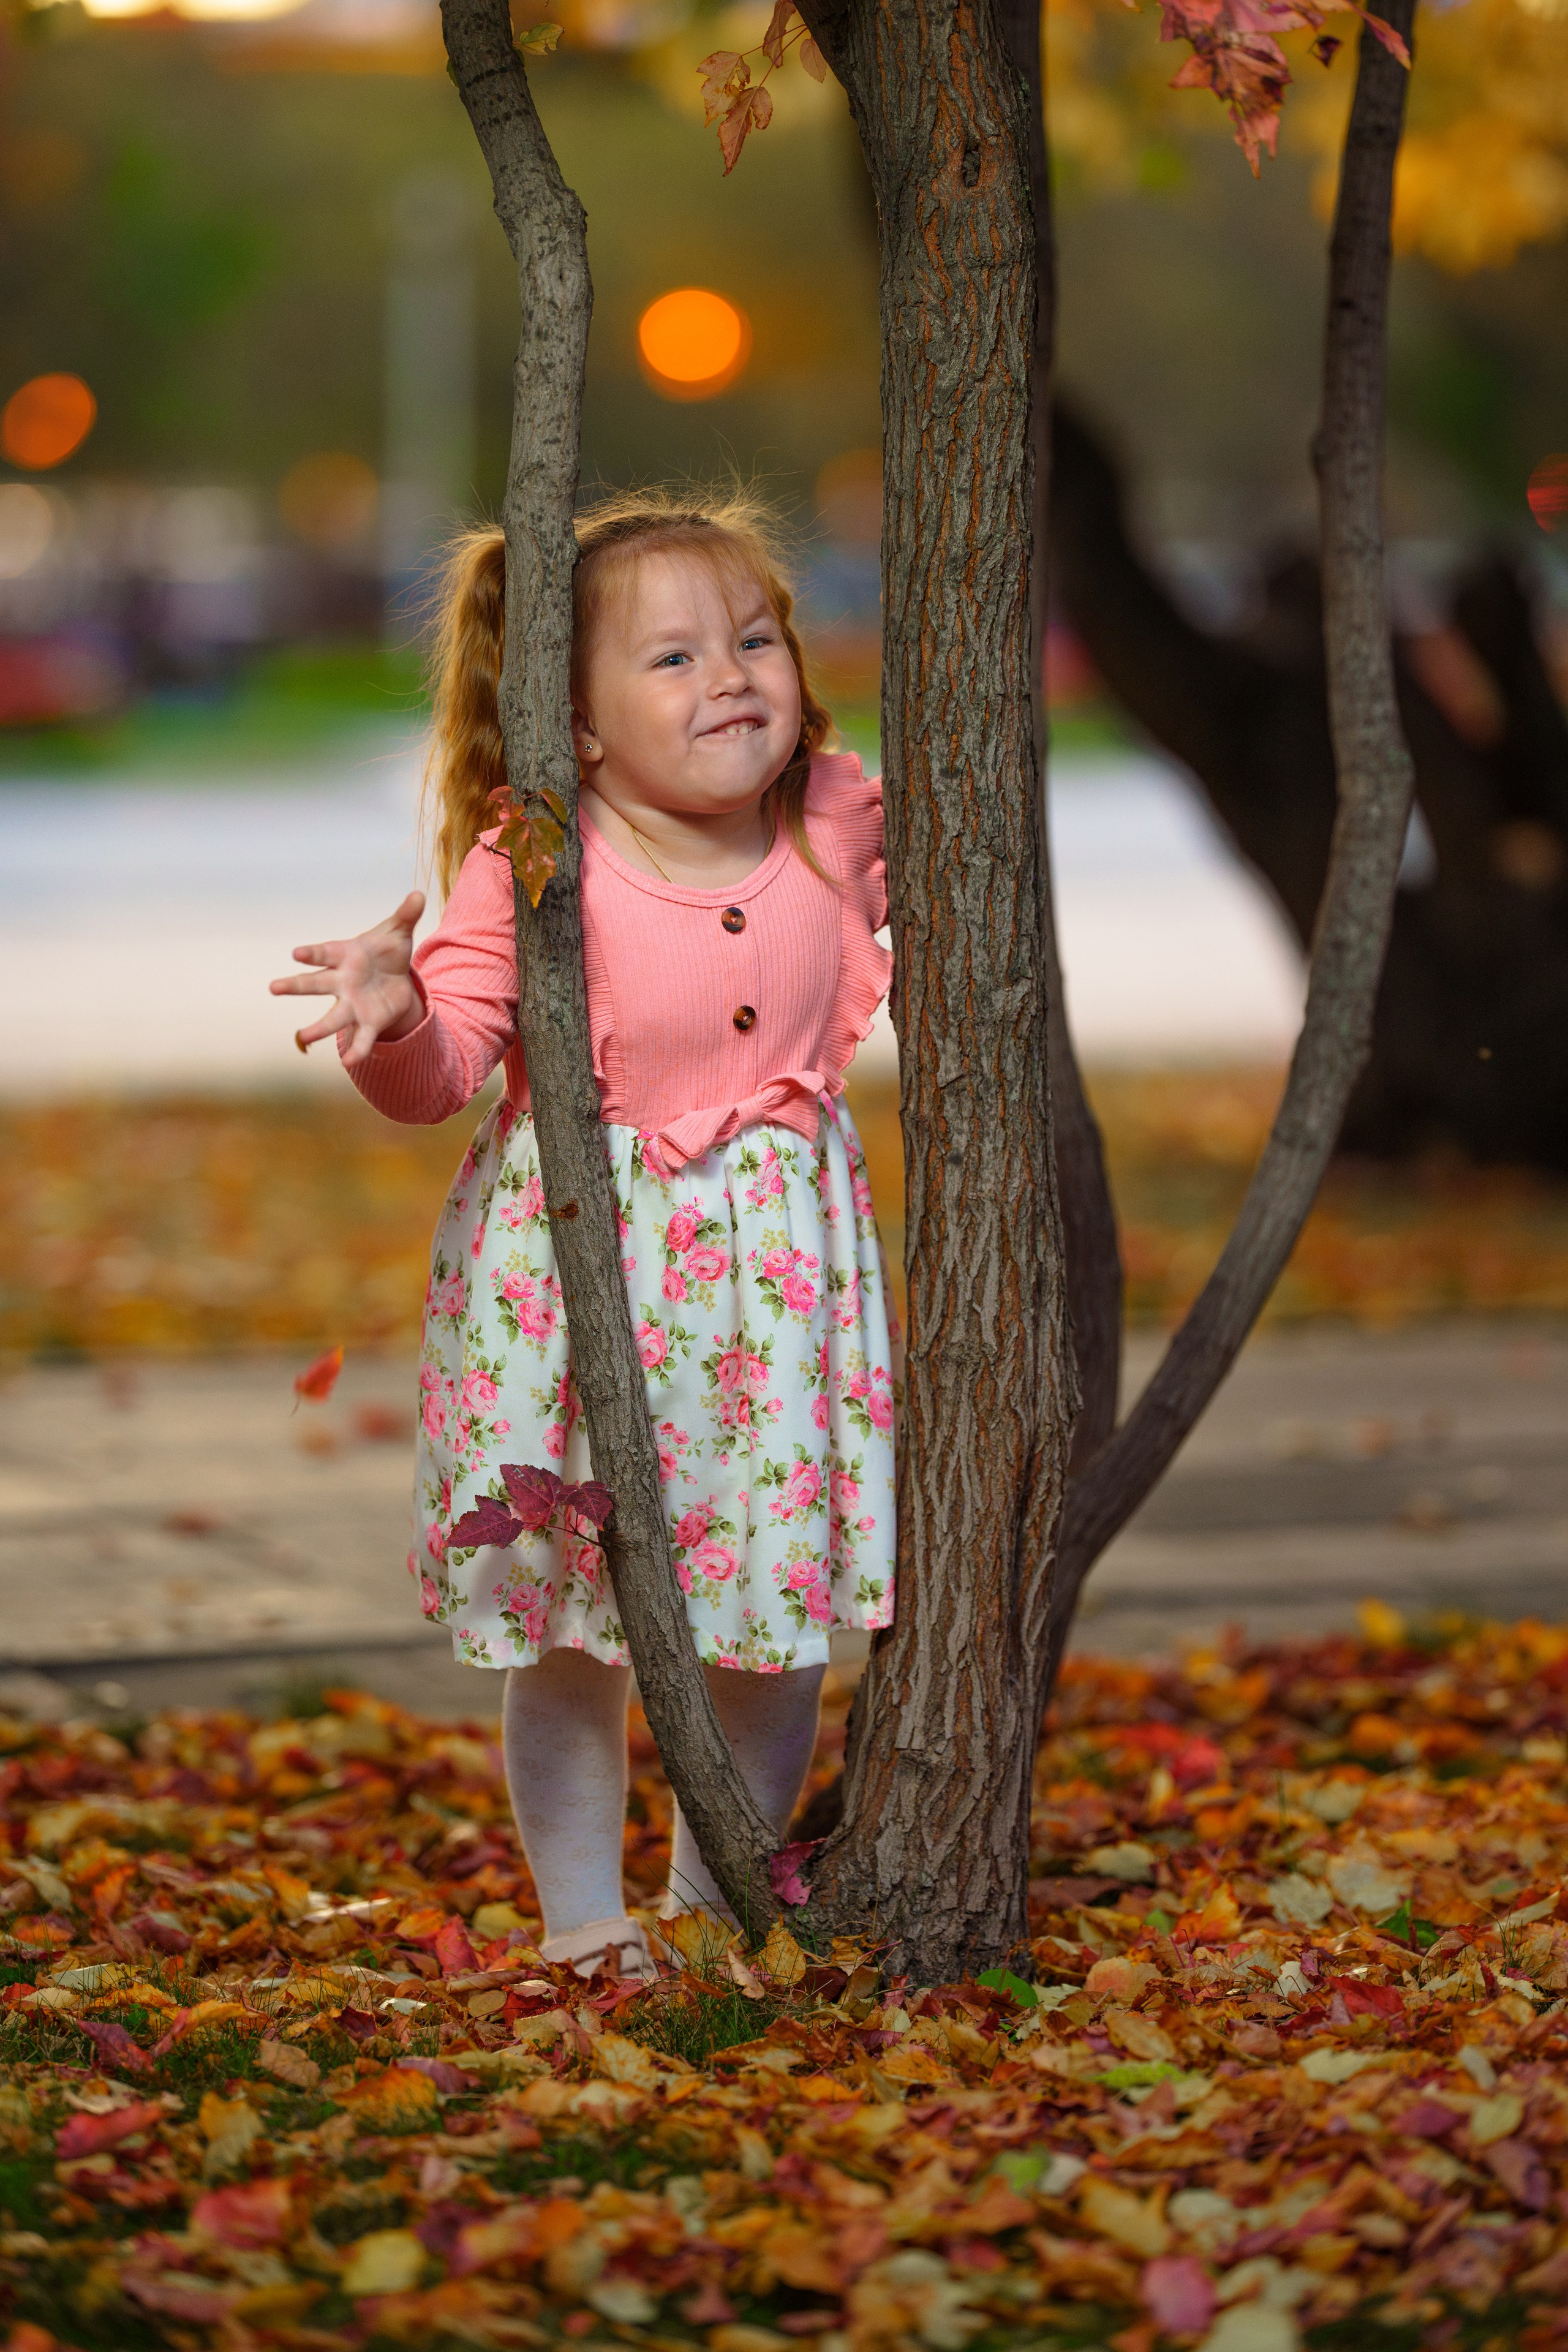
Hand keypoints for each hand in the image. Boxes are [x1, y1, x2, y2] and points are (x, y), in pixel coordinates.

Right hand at [270, 891, 426, 1065]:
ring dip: (318, 1028)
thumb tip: (419, 894)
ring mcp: (352, 1004)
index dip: (312, 953)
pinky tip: (350, 1063)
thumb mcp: (399, 931)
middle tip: (273, 987)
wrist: (396, 978)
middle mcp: (342, 982)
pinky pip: (362, 1038)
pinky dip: (357, 1049)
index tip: (296, 954)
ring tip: (302, 1038)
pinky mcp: (368, 1022)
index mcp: (345, 955)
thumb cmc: (388, 950)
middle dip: (295, 986)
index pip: (324, 953)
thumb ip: (406, 914)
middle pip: (315, 984)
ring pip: (332, 1017)